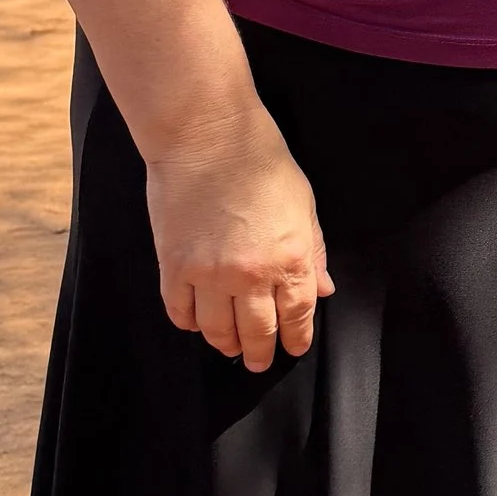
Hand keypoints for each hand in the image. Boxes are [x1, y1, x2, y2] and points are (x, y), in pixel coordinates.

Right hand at [144, 103, 332, 372]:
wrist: (207, 135)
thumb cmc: (261, 161)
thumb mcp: (303, 204)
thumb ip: (314, 252)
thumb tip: (322, 290)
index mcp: (291, 258)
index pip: (297, 315)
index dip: (296, 337)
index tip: (293, 347)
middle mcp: (252, 274)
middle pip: (257, 332)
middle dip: (261, 352)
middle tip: (259, 360)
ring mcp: (209, 274)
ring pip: (217, 330)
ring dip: (225, 344)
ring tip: (230, 347)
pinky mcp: (174, 266)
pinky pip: (181, 310)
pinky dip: (189, 322)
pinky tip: (197, 322)